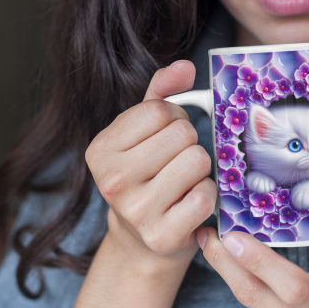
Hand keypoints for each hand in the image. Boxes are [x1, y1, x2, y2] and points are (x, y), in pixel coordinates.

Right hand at [86, 60, 215, 268]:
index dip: (175, 117)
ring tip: (185, 181)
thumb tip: (185, 66)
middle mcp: (112, 181)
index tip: (167, 136)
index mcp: (100, 149)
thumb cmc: (147, 175)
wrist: (142, 240)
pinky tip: (191, 203)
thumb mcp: (143, 131)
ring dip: (201, 169)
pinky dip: (207, 195)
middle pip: (182, 134)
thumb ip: (161, 93)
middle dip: (190, 143)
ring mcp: (136, 211)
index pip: (160, 110)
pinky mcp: (162, 235)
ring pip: (198, 160)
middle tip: (177, 162)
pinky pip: (205, 195)